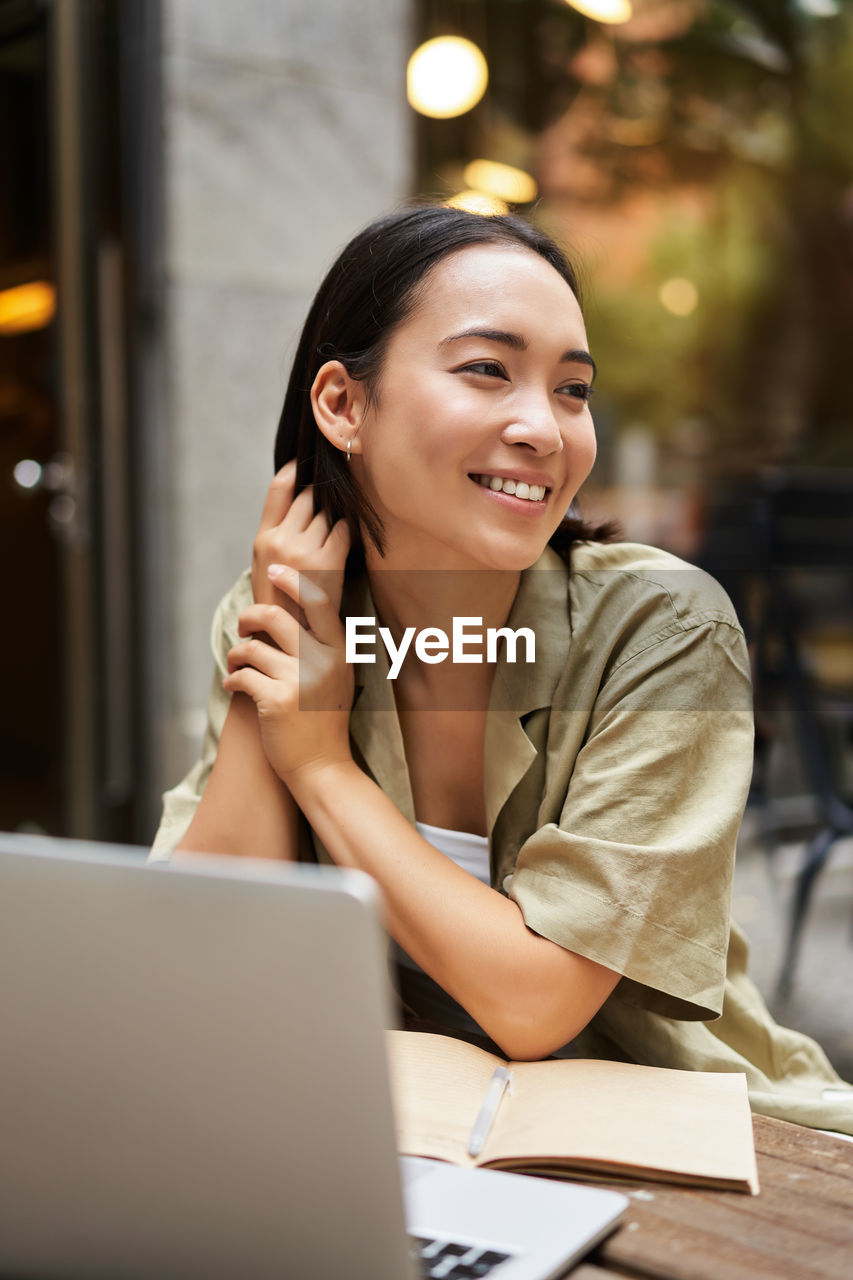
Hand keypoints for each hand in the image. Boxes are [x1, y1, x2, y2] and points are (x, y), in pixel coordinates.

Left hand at [223, 566, 353, 783]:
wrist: (323, 766)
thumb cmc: (324, 719)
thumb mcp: (337, 677)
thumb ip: (322, 645)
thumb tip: (289, 610)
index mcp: (340, 651)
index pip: (318, 601)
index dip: (294, 581)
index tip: (275, 571)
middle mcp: (323, 661)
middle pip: (277, 617)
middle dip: (250, 616)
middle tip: (244, 625)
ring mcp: (300, 681)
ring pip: (253, 648)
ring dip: (237, 654)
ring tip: (236, 665)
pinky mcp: (276, 701)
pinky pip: (242, 675)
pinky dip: (232, 679)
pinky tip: (234, 686)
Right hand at [251, 459, 349, 617]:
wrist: (287, 641)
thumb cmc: (282, 604)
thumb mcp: (266, 566)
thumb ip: (279, 534)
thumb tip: (303, 503)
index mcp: (263, 539)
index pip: (278, 488)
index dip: (294, 470)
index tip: (306, 463)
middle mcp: (280, 539)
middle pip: (309, 497)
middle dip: (322, 498)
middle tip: (334, 503)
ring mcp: (303, 549)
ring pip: (329, 514)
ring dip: (337, 518)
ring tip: (337, 533)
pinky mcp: (327, 561)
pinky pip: (346, 530)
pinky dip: (350, 533)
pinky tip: (348, 544)